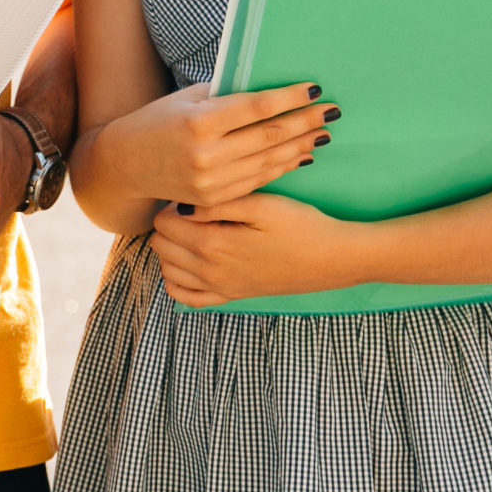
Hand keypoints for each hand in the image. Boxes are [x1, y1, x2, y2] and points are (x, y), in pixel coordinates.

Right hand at [88, 81, 336, 210]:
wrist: (125, 166)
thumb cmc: (158, 121)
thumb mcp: (186, 100)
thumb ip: (225, 95)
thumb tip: (269, 87)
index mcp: (199, 122)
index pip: (257, 108)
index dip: (289, 98)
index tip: (314, 89)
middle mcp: (206, 154)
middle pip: (270, 136)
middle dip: (305, 122)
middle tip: (331, 111)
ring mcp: (210, 181)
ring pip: (269, 161)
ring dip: (300, 146)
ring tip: (323, 133)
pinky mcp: (213, 199)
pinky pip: (257, 181)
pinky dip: (282, 167)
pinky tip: (300, 156)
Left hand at [147, 193, 372, 306]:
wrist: (332, 258)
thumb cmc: (300, 224)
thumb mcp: (261, 204)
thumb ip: (217, 204)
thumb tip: (181, 207)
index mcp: (214, 245)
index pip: (163, 224)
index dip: (172, 203)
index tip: (194, 194)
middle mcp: (209, 272)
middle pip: (160, 246)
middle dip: (169, 224)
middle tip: (195, 211)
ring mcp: (219, 288)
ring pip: (167, 270)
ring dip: (172, 249)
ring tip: (195, 230)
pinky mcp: (230, 296)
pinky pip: (185, 297)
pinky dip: (178, 279)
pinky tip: (191, 260)